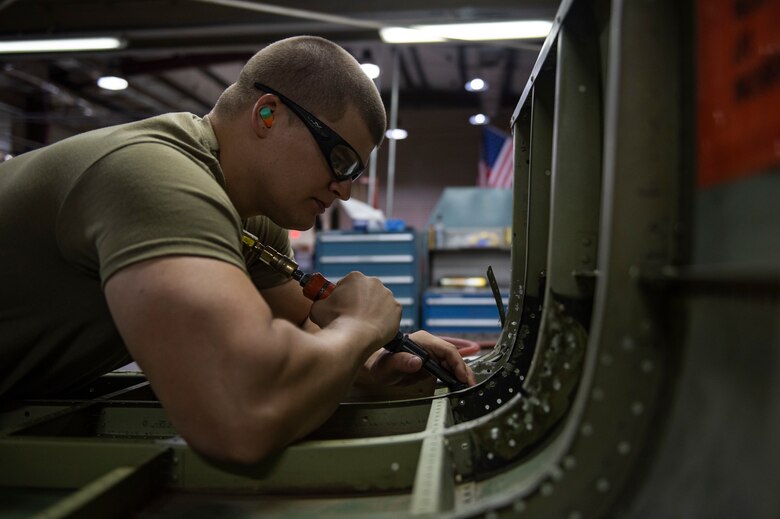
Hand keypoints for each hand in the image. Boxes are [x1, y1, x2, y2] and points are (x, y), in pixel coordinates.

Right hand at [308, 272, 400, 347]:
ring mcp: (388, 296)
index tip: (341, 307)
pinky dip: (383, 320)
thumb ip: (320, 302)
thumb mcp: (317, 308)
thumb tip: (320, 305)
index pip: (348, 285)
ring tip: (363, 325)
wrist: (354, 338)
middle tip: (352, 316)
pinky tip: (374, 328)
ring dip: (372, 310)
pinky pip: (390, 313)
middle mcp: (374, 282)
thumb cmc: (335, 322)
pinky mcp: (397, 309)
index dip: (343, 296)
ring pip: (379, 302)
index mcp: (355, 277)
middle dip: (360, 301)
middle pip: (365, 291)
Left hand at [357, 330, 476, 386]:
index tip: (462, 376)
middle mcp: (427, 345)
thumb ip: (400, 363)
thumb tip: (417, 361)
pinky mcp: (430, 362)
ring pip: (452, 361)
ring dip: (462, 373)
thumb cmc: (377, 366)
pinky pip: (446, 367)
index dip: (456, 362)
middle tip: (471, 384)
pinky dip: (455, 375)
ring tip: (468, 386)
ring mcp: (430, 353)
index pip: (446, 349)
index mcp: (420, 341)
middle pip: (452, 355)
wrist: (372, 369)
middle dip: (463, 369)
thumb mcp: (386, 367)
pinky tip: (460, 384)